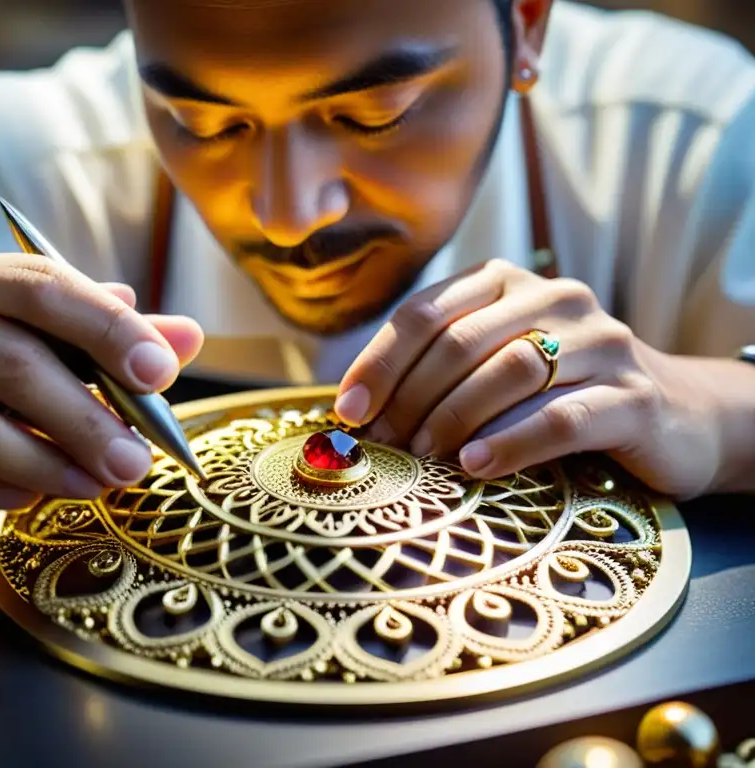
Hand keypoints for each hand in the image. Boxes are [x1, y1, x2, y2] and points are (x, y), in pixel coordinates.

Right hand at [0, 251, 203, 535]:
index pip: (40, 285)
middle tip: (136, 461)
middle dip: (87, 418)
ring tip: (99, 486)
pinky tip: (35, 498)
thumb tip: (188, 336)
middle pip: (10, 361)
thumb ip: (105, 343)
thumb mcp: (35, 350)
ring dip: (51, 466)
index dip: (106, 327)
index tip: (159, 372)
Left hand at [334, 259, 722, 498]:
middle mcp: (555, 298)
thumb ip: (438, 370)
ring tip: (423, 456)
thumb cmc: (559, 392)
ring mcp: (600, 342)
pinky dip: (511, 442)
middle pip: (460, 342)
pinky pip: (562, 418)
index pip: (425, 312)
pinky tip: (476, 465)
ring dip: (454, 418)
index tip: (348, 410)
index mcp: (507, 282)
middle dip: (409, 397)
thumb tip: (356, 411)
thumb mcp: (495, 365)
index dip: (379, 362)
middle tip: (384, 444)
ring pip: (509, 371)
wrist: (673, 414)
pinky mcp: (634, 395)